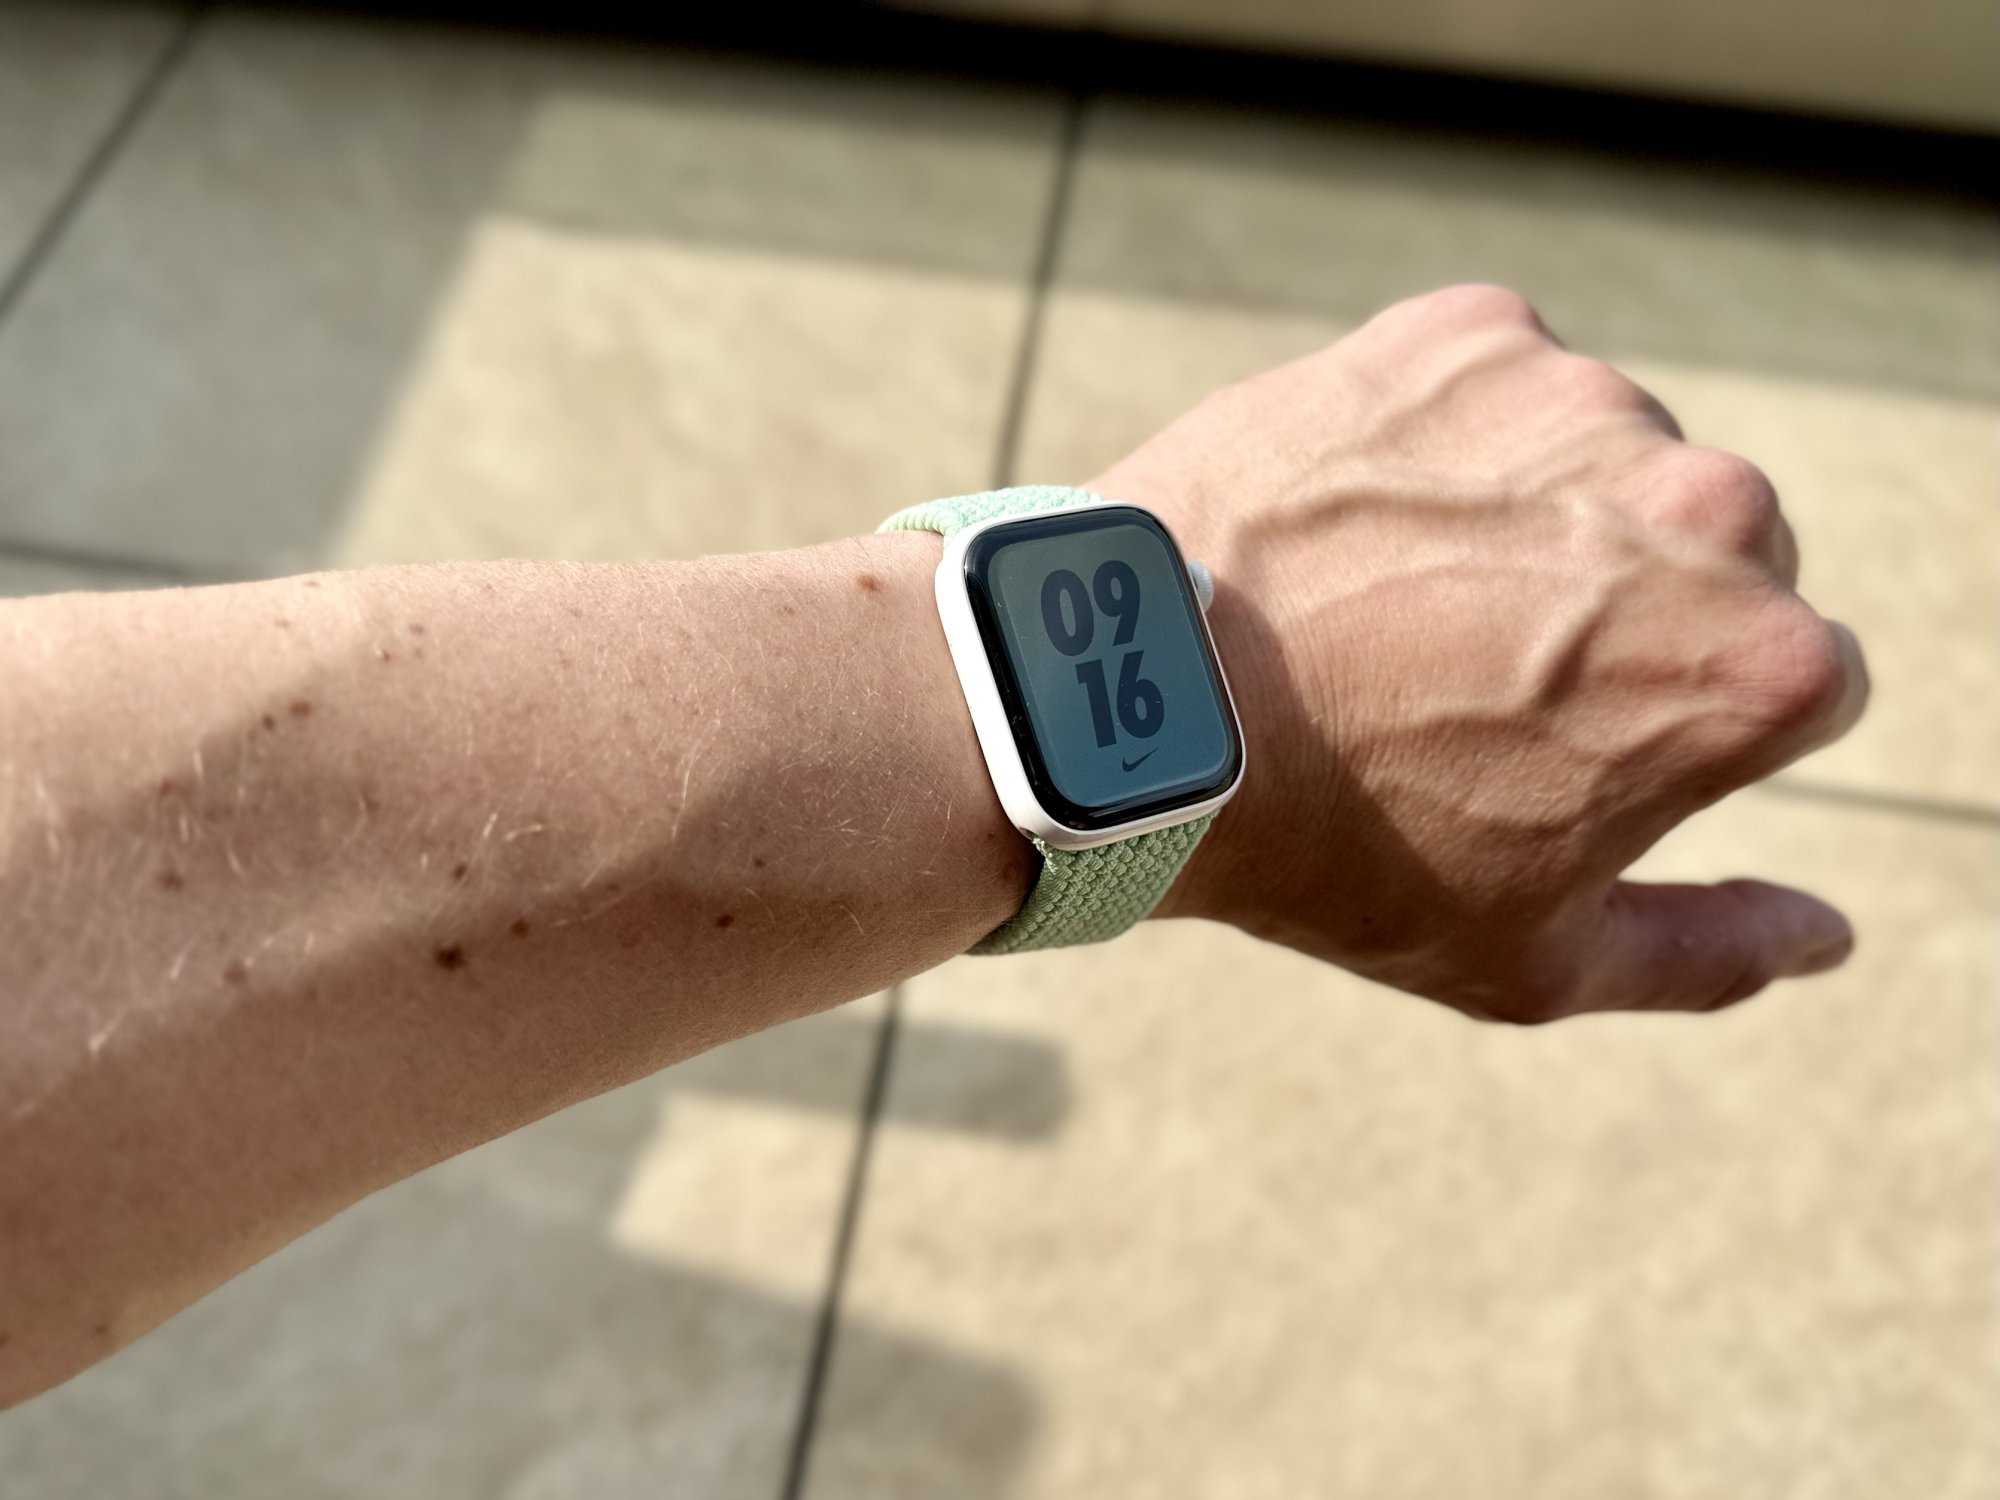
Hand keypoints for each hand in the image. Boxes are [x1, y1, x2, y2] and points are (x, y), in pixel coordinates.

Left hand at [1105, 285, 1867, 1022]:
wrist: (1142, 704)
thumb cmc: (1337, 847)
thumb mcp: (1535, 958)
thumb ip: (1710, 951)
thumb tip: (1826, 935)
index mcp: (1757, 665)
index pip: (1793, 682)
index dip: (1678, 724)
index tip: (1564, 742)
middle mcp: (1707, 505)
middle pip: (1717, 556)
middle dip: (1627, 612)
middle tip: (1469, 677)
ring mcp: (1584, 401)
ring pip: (1602, 463)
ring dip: (1532, 518)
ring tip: (1392, 601)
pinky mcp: (1467, 331)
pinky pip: (1495, 388)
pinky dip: (1443, 443)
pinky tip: (1354, 524)